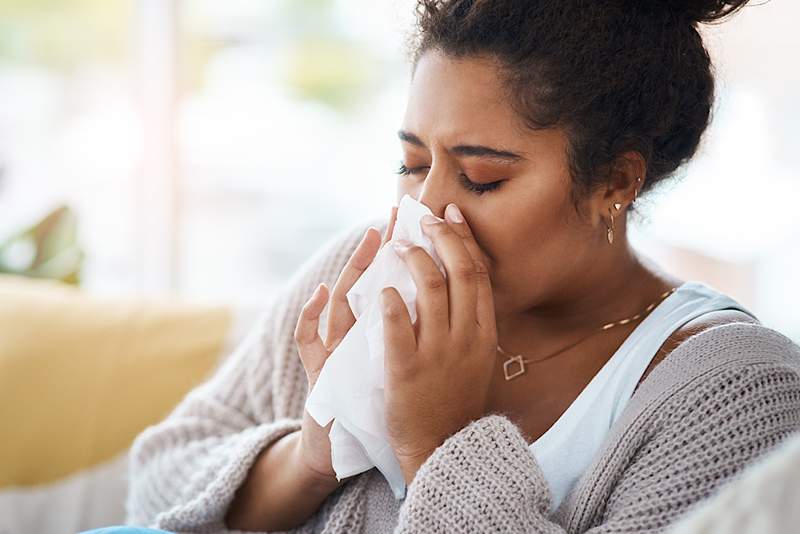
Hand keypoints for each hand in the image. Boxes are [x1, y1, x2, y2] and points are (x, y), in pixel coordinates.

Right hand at [293, 206, 397, 485]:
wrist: (343, 447)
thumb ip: (400, 335)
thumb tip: (427, 305)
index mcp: (375, 336)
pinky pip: (306, 340)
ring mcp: (334, 351)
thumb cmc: (372, 403)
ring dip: (353, 270)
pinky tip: (318, 294)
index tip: (415, 224)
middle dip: (378, 249)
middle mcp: (352, 336)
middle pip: (364, 284)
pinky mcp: (319, 373)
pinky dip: (309, 317)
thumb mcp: (389, 366)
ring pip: (340, 302)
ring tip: (368, 240)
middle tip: (393, 216)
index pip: (388, 288)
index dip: (401, 258)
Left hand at [380, 203, 497, 483]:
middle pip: (458, 272)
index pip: (478, 274)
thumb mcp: (478, 360)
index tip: (451, 215)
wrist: (442, 449)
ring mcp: (437, 354)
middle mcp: (466, 339)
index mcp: (484, 334)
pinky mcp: (406, 370)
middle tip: (422, 219)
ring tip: (396, 245)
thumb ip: (473, 323)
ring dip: (412, 260)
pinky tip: (381, 288)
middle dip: (441, 237)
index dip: (464, 239)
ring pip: (430, 291)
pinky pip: (397, 326)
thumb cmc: (456, 401)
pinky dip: (390, 302)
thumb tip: (463, 281)